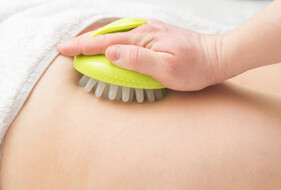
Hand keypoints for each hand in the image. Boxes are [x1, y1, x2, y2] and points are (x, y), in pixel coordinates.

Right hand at [57, 19, 227, 90]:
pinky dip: (111, 40)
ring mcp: (149, 31)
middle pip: (106, 33)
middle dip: (84, 41)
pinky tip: (108, 45)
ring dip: (96, 40)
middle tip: (67, 49)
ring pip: (115, 33)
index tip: (64, 49)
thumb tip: (111, 52)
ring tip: (82, 48)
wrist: (216, 57)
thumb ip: (137, 59)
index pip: (105, 42)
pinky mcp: (154, 36)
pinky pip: (125, 35)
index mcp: (144, 37)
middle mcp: (144, 30)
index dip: (83, 46)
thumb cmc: (194, 67)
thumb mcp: (166, 68)